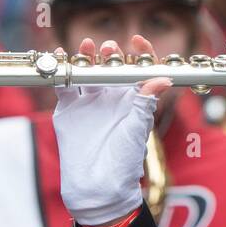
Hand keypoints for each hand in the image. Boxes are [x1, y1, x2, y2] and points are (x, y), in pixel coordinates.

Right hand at [52, 36, 171, 226]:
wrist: (97, 185)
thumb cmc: (124, 159)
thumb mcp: (136, 128)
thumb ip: (144, 102)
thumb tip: (163, 78)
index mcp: (132, 100)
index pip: (137, 70)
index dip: (139, 54)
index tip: (137, 41)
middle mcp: (112, 98)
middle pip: (110, 67)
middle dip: (111, 55)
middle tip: (109, 49)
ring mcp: (89, 102)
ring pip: (87, 72)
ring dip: (87, 58)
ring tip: (87, 47)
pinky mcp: (69, 110)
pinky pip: (64, 85)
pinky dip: (61, 71)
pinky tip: (62, 58)